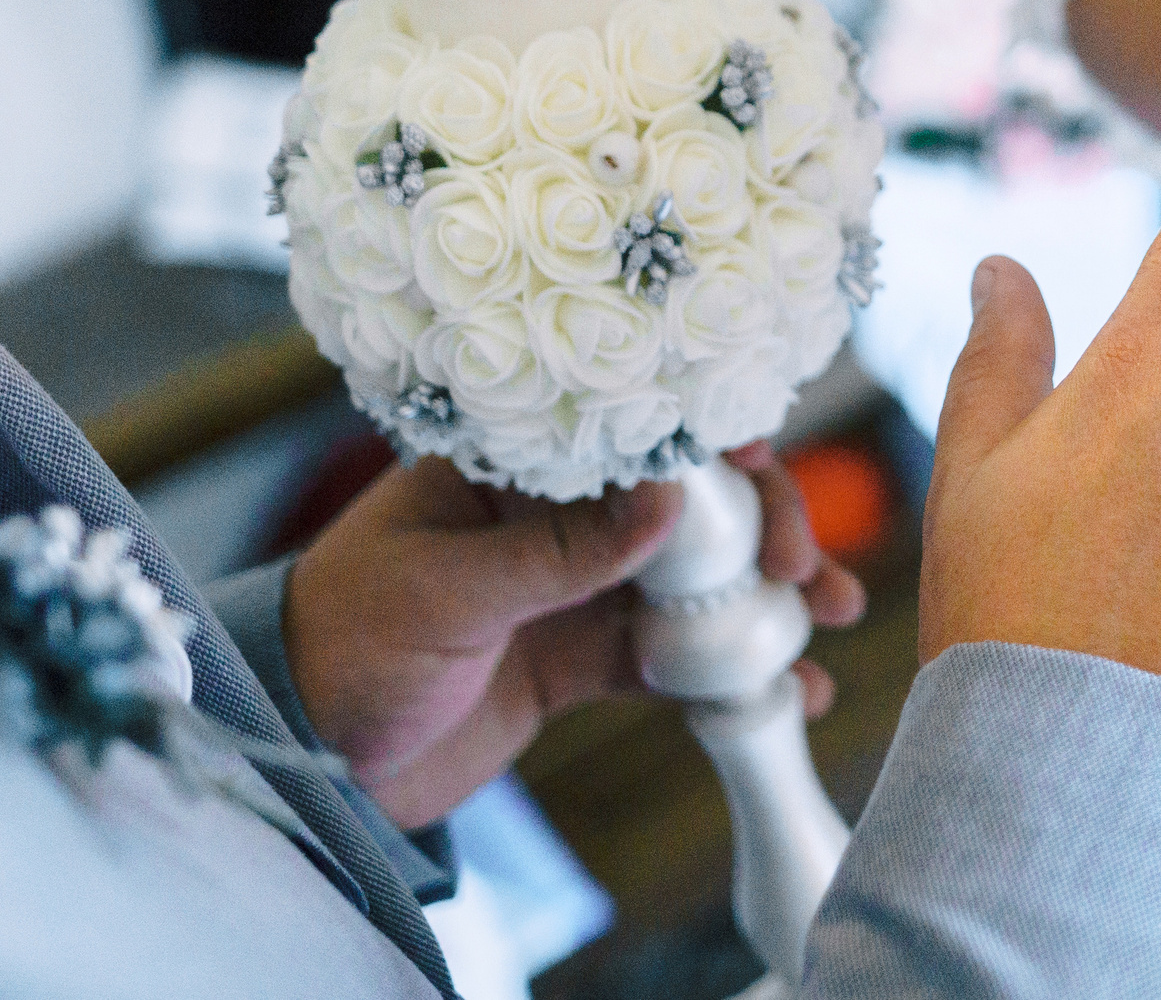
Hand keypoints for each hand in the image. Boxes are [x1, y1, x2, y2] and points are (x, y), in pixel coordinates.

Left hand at [285, 442, 866, 826]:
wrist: (301, 759)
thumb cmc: (343, 646)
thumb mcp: (447, 593)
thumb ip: (560, 552)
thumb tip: (672, 502)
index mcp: (513, 464)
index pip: (633, 428)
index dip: (712, 443)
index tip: (768, 474)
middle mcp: (556, 512)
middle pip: (690, 499)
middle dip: (762, 525)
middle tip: (800, 569)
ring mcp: (576, 584)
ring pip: (700, 575)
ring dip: (767, 594)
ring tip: (830, 619)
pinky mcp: (583, 656)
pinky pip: (677, 654)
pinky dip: (734, 669)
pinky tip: (789, 689)